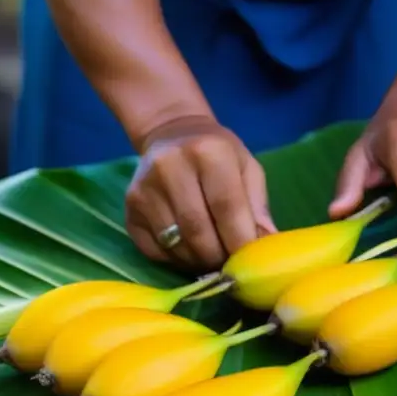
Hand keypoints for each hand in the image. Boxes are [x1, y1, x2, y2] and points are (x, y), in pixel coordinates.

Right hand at [125, 115, 276, 269]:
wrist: (170, 133)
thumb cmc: (218, 153)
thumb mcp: (246, 167)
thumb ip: (257, 206)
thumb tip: (266, 244)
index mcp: (208, 151)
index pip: (226, 206)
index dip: (240, 241)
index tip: (248, 262)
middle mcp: (170, 166)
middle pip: (198, 232)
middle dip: (219, 256)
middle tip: (230, 262)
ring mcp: (145, 189)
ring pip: (176, 245)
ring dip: (198, 261)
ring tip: (212, 256)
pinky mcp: (130, 208)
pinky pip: (155, 250)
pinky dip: (176, 260)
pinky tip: (188, 249)